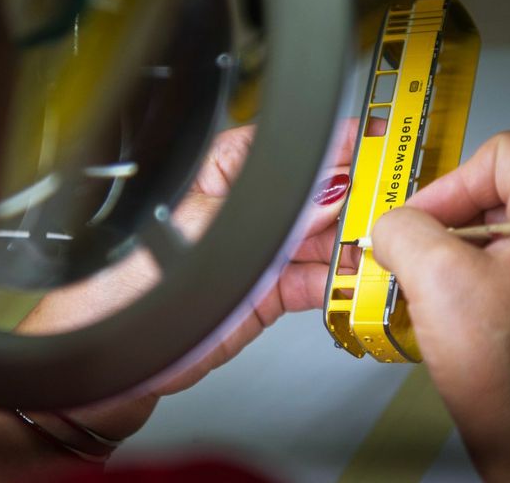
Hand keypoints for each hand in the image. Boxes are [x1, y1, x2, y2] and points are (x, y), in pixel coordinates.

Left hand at [16, 121, 360, 440]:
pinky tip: (360, 278)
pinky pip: (315, 281)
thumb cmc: (123, 291)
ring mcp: (259, 254)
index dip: (336, 145)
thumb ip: (269, 215)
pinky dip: (341, 282)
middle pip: (317, 194)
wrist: (113, 365)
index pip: (290, 152)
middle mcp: (244, 212)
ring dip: (356, 241)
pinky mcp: (267, 294)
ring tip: (386, 243)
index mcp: (220, 178)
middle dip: (359, 195)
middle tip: (395, 200)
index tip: (378, 144)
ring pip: (323, 239)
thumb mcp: (201, 236)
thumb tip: (325, 193)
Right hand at [371, 131, 509, 480]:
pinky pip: (508, 268)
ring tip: (429, 292)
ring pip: (499, 233)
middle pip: (499, 192)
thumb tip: (390, 223)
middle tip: (412, 257)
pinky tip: (450, 315)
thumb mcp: (435, 280)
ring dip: (452, 256)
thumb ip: (402, 228)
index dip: (452, 181)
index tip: (421, 221)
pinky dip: (471, 281)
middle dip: (444, 223)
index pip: (505, 153)